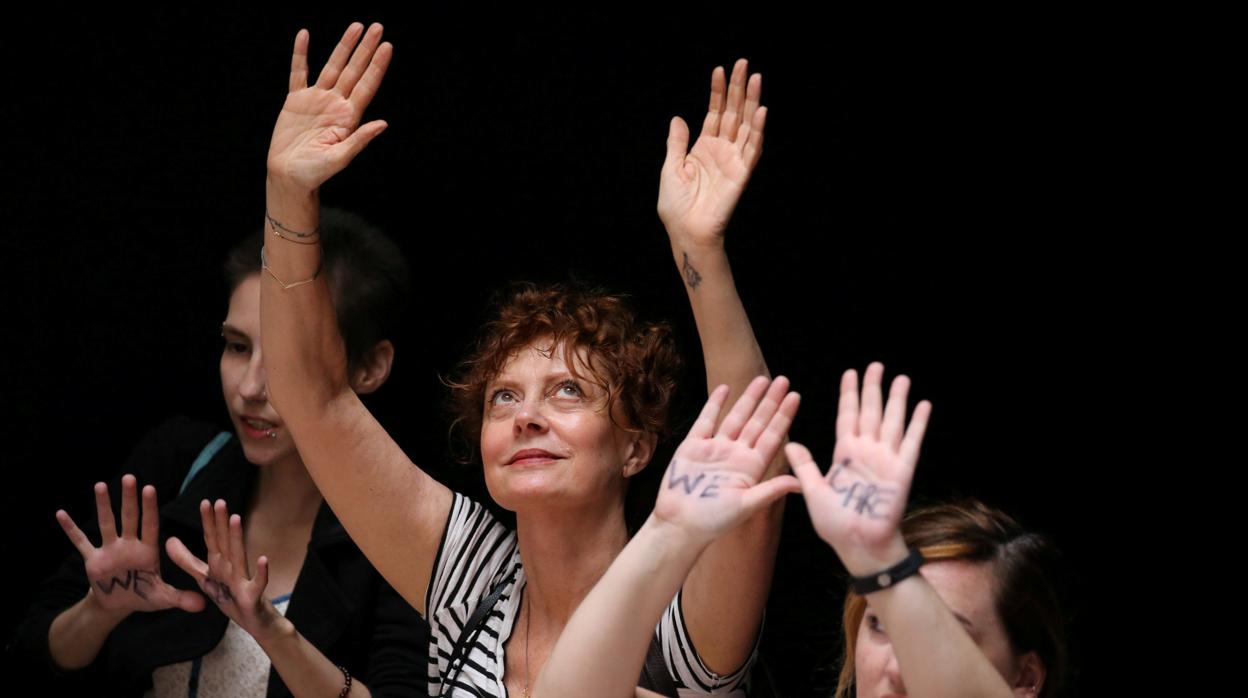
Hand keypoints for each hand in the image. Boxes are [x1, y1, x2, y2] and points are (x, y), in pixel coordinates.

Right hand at [56, 475, 204, 614]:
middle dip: (129, 499)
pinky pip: (81, 542)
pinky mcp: (93, 560)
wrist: (118, 605)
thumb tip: (203, 606)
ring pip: (107, 524)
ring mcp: (110, 550)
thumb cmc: (143, 596)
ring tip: (100, 485)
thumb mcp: (162, 598)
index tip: (149, 489)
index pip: (150, 525)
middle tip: (130, 477)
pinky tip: (61, 513)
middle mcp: (129, 545)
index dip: (149, 508)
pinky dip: (71, 529)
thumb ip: (181, 598)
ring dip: (103, 506)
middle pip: (129, 518)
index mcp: (148, 551)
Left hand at [167, 500, 283, 644]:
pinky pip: (256, 584)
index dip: (208, 522)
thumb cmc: (232, 597)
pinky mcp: (252, 597)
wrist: (255, 622)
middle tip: (219, 502)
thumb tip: (167, 540)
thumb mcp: (205, 578)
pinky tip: (262, 559)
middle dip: (221, 523)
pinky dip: (261, 573)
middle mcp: (232, 568)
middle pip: (224, 543)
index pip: (213, 540)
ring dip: (237, 539)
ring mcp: (243, 581)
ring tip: (236, 520)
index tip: (205, 502)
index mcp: (220, 564)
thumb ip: (187, 560)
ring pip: (239, 557)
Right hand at [266, 22, 391, 191]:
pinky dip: (300, 55)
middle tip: (377, 27)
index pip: (367, 86)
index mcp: (348, 117)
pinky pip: (298, 73)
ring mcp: (317, 100)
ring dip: (344, 47)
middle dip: (365, 49)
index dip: (377, 66)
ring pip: (332, 67)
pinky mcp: (296, 100)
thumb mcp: (340, 158)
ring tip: (356, 27)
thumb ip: (360, 139)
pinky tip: (304, 36)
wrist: (289, 176)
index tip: (387, 46)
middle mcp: (336, 104)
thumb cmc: (315, 172)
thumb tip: (383, 124)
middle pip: (354, 70)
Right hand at [653, 376, 799, 541]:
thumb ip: (771, 490)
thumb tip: (801, 483)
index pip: (773, 436)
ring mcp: (715, 448)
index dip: (784, 416)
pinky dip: (715, 404)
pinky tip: (725, 388)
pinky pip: (707, 420)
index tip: (795, 397)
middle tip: (783, 380)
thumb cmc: (714, 521)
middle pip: (758, 422)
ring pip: (736, 417)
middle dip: (770, 401)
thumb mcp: (747, 505)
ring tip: (762, 379)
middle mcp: (736, 454)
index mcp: (752, 467)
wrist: (680, 525)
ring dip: (748, 398)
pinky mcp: (694, 446)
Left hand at [658, 59, 766, 247]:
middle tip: (743, 63)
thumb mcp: (670, 168)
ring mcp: (733, 160)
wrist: (686, 230)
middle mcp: (721, 150)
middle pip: (732, 112)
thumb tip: (678, 118)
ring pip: (745, 124)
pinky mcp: (742, 173)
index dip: (717, 91)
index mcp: (703, 147)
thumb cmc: (676, 205)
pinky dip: (756, 130)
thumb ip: (677, 142)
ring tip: (755, 78)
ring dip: (751, 102)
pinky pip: (751, 148)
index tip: (719, 69)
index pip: (714, 112)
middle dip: (737, 88)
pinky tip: (759, 111)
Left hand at [786, 363, 930, 575]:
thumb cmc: (836, 523)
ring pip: (892, 421)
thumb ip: (806, 465)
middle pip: (870, 412)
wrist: (859, 545)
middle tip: (876, 365)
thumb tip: (790, 443)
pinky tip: (923, 405)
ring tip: (901, 378)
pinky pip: (911, 442)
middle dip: (873, 389)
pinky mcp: (902, 471)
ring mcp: (886, 460)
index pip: (847, 416)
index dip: (849, 394)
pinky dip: (918, 423)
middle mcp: (866, 452)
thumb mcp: (814, 491)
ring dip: (897, 400)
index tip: (850, 373)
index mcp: (844, 454)